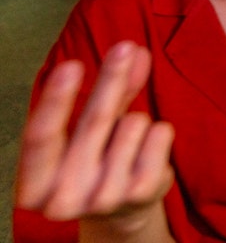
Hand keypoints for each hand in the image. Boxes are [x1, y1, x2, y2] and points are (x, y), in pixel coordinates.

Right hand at [15, 41, 174, 224]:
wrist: (121, 210)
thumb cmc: (96, 159)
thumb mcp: (92, 128)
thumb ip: (112, 90)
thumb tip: (133, 50)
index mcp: (33, 186)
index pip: (41, 137)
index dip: (56, 100)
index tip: (71, 65)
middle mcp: (63, 199)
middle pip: (94, 122)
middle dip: (112, 78)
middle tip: (124, 47)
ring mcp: (103, 199)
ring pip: (134, 124)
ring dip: (136, 120)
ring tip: (125, 142)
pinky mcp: (140, 194)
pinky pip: (159, 135)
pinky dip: (159, 132)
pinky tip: (147, 150)